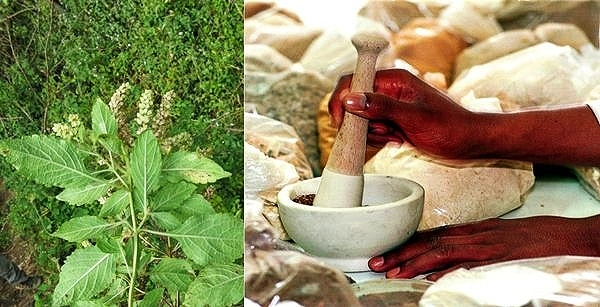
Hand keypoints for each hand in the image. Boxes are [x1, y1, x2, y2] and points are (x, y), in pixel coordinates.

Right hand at [328, 69, 478, 158]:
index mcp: (394, 80)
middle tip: (380, 133)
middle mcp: (388, 90)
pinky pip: (371, 130)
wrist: (469, 142)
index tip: (343, 121)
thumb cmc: (449, 127)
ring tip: (395, 138)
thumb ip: (380, 107)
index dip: (342, 100)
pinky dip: (378, 139)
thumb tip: (349, 99)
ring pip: (360, 119)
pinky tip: (397, 141)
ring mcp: (389, 106)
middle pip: (353, 102)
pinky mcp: (391, 121)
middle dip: (359, 123)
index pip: (352, 80)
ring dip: (371, 134)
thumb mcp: (413, 117)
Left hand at [368, 215, 599, 280]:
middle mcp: (472, 234)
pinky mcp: (497, 255)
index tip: (384, 255)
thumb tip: (441, 266)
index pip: (430, 236)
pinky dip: (449, 269)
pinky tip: (433, 278)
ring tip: (394, 273)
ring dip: (415, 262)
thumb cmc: (527, 238)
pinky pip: (469, 262)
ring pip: (442, 250)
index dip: (405, 245)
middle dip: (400, 253)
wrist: (561, 235)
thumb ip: (467, 249)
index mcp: (469, 230)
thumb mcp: (492, 239)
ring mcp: (484, 244)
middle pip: (429, 242)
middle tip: (377, 263)